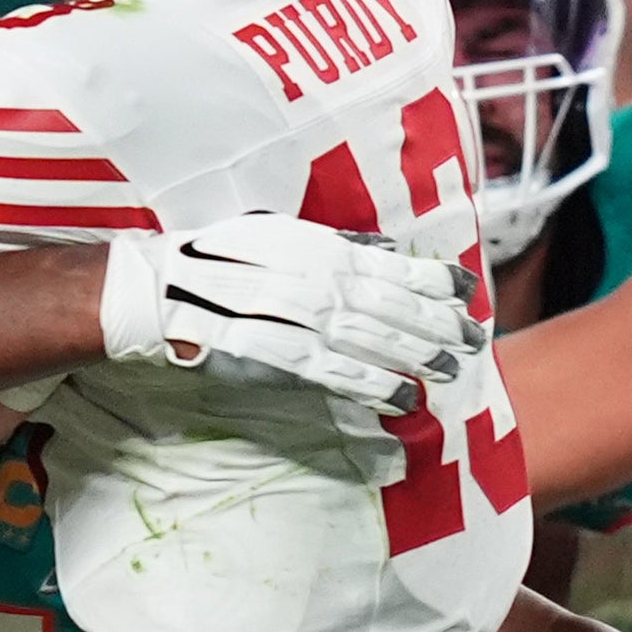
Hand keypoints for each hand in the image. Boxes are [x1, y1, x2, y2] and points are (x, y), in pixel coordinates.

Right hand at [99, 214, 484, 411]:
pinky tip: (399, 398)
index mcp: (318, 246)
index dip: (433, 277)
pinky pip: (332, 370)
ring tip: (451, 371)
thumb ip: (333, 242)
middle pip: (390, 303)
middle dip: (437, 322)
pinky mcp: (275, 348)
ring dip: (415, 354)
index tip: (469, 290)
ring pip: (370, 336)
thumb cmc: (214, 258)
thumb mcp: (277, 233)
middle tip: (474, 341)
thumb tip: (382, 248)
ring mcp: (296, 313)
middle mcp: (314, 276)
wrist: (157, 287)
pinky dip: (369, 383)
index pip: (390, 262)